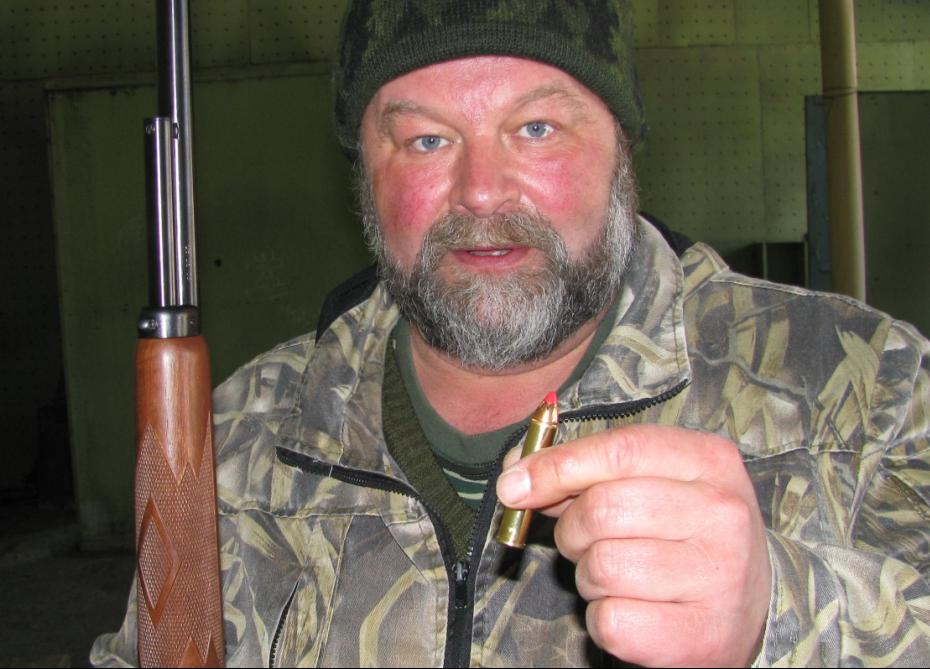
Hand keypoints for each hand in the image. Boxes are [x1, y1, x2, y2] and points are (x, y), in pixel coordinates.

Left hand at [496, 424, 771, 666]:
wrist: (751, 606)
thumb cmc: (684, 532)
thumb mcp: (651, 482)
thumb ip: (584, 471)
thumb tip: (516, 476)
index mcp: (710, 461)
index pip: (619, 451)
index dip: (556, 466)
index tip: (514, 484)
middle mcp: (723, 514)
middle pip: (603, 509)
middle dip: (573, 528)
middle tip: (584, 539)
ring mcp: (718, 577)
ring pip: (601, 567)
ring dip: (589, 574)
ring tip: (618, 574)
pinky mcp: (701, 636)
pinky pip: (610, 620)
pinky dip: (603, 616)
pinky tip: (633, 607)